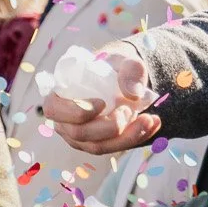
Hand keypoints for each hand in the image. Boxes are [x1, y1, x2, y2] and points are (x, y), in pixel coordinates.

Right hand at [41, 47, 160, 154]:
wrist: (123, 76)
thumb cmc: (114, 66)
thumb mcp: (124, 59)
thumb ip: (130, 70)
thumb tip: (133, 94)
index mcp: (60, 94)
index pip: (54, 110)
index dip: (76, 111)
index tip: (101, 103)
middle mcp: (65, 120)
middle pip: (79, 134)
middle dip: (109, 126)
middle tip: (130, 109)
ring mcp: (80, 136)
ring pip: (99, 147)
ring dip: (126, 136)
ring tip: (149, 118)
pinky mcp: (98, 144)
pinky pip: (114, 148)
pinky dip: (137, 137)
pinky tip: (153, 123)